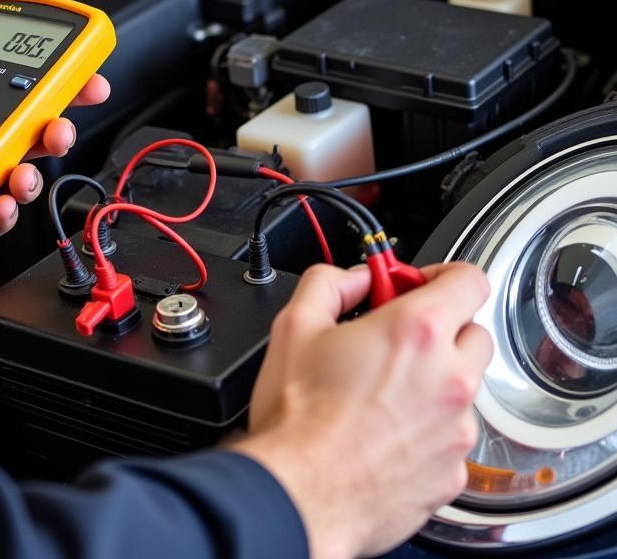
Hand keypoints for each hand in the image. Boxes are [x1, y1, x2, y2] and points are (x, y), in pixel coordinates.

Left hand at [0, 0, 108, 254]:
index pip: (11, 88)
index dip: (52, 82)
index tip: (80, 73)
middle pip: (23, 134)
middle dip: (55, 128)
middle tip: (58, 125)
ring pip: (12, 177)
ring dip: (33, 172)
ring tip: (25, 169)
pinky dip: (1, 213)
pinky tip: (0, 202)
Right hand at [231, 262, 491, 558]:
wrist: (302, 494)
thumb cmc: (299, 418)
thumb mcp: (295, 324)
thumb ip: (330, 282)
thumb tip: (352, 278)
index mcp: (417, 332)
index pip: (469, 280)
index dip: (442, 275)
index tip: (416, 286)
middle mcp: (451, 379)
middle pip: (474, 333)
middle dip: (440, 328)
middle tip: (396, 336)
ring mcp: (457, 430)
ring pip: (466, 388)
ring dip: (436, 379)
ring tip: (383, 390)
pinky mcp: (454, 473)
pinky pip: (453, 435)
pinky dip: (429, 426)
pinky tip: (385, 430)